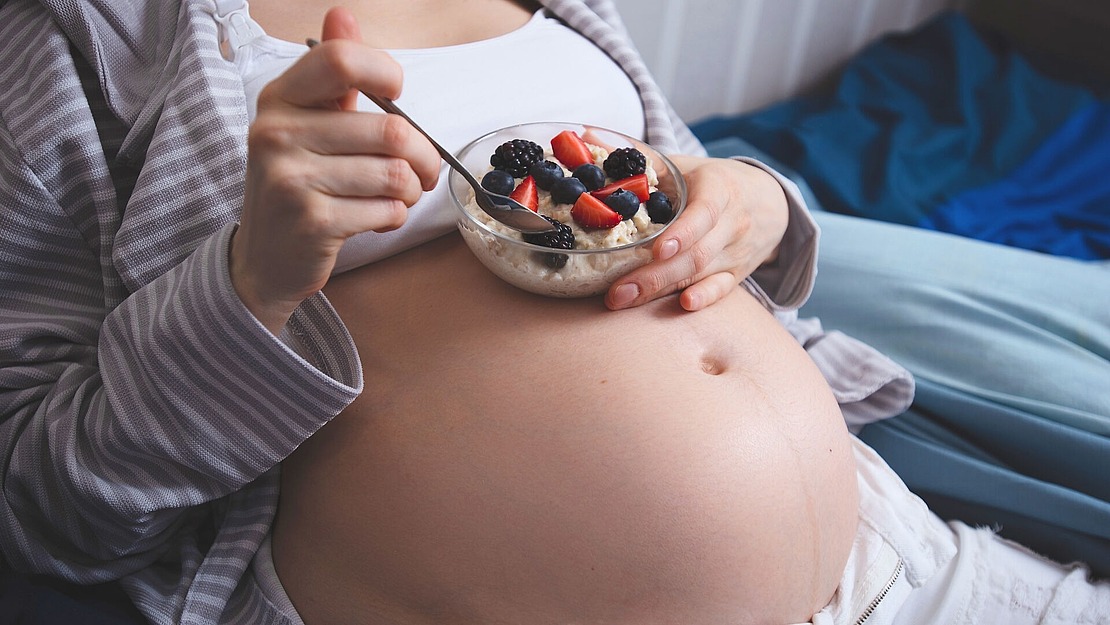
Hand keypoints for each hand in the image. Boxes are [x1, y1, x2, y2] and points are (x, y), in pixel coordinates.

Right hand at [230, 8, 439, 332]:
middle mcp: (277, 133)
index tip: (396, 94)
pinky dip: (394, 217)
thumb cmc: (298, 185)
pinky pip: (386, 210)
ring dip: (410, 192)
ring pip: (395, 174)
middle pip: (391, 129)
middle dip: (423, 158)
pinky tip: (376, 219)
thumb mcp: (306, 124)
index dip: (385, 73)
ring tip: (396, 197)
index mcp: (280, 99)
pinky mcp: (311, 221)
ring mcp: (290, 178)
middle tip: (422, 172)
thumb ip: (331, 75)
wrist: (265, 259)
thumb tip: (343, 15)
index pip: (340, 60)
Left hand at [604, 155, 788, 311]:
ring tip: (623, 300)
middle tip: (616, 292)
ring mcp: (735, 251)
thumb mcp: (683, 164)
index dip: (683, 233)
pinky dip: (705, 298)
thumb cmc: (714, 181)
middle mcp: (732, 223)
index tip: (657, 249)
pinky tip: (684, 306)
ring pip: (700, 274)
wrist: (767, 200)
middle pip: (694, 254)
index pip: (704, 214)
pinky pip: (722, 289)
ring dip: (661, 290)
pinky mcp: (736, 273)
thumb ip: (637, 155)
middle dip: (653, 275)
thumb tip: (584, 135)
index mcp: (719, 189)